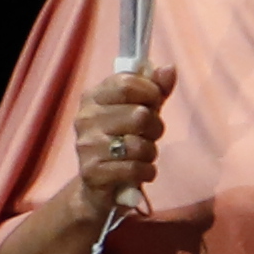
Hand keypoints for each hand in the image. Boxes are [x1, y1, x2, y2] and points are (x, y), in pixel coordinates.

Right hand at [68, 60, 173, 219]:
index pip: (126, 83)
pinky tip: (140, 172)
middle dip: (156, 128)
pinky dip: (147, 172)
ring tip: (142, 155)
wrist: (101, 184)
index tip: (153, 103)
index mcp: (93, 97)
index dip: (150, 93)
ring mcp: (86, 146)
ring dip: (151, 153)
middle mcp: (85, 118)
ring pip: (139, 144)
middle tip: (149, 136)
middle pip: (139, 114)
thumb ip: (156, 89)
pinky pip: (134, 168)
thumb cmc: (124, 140)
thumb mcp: (142, 110)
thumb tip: (169, 68)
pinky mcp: (92, 172)